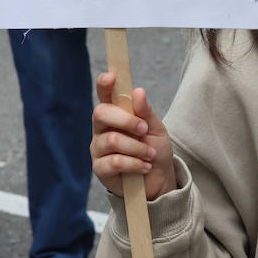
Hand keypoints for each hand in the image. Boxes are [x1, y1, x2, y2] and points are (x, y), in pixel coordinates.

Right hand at [91, 73, 175, 200]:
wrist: (158, 180)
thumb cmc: (154, 150)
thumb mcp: (156, 129)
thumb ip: (146, 112)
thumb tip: (137, 91)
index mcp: (115, 115)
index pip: (104, 95)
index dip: (104, 85)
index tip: (112, 77)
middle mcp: (102, 129)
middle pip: (101, 113)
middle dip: (126, 120)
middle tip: (145, 130)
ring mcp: (98, 149)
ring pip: (111, 140)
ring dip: (137, 147)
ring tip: (149, 154)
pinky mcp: (100, 169)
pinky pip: (114, 162)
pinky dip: (134, 163)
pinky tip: (144, 167)